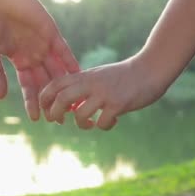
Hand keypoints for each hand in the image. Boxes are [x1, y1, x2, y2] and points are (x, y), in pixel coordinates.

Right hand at [0, 0, 79, 120]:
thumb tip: (0, 97)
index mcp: (18, 59)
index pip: (28, 86)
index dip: (32, 101)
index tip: (36, 118)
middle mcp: (33, 54)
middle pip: (46, 82)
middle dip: (53, 99)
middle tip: (61, 118)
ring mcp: (43, 44)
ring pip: (57, 70)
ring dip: (65, 86)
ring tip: (74, 102)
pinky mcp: (51, 32)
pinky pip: (64, 51)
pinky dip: (71, 63)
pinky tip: (78, 77)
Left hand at [39, 57, 166, 129]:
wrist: (149, 69)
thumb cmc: (122, 76)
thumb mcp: (97, 77)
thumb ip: (81, 89)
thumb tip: (68, 109)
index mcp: (84, 76)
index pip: (55, 84)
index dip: (45, 99)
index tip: (46, 110)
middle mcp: (91, 83)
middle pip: (61, 99)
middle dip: (54, 114)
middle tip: (59, 121)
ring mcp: (104, 93)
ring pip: (80, 115)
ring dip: (82, 124)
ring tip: (90, 124)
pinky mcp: (119, 104)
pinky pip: (102, 123)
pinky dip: (104, 126)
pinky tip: (112, 121)